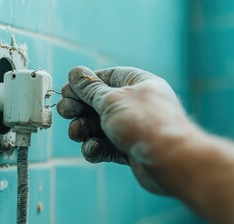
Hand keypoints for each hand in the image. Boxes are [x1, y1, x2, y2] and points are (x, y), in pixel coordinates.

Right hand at [57, 66, 192, 193]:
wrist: (169, 161)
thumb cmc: (145, 123)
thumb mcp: (111, 100)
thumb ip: (90, 88)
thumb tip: (76, 72)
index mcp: (138, 84)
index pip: (106, 77)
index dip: (85, 83)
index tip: (66, 90)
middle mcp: (136, 104)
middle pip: (99, 102)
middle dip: (80, 108)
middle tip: (64, 111)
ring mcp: (133, 128)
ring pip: (99, 126)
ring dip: (84, 129)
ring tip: (76, 133)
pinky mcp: (129, 149)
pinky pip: (106, 145)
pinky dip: (95, 147)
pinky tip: (92, 149)